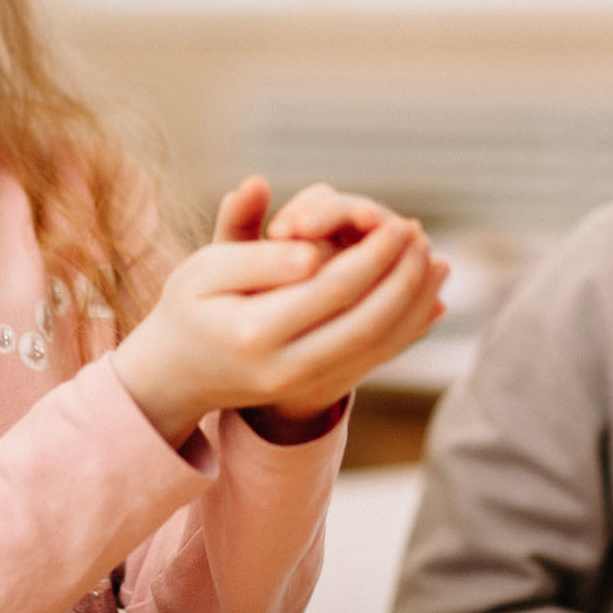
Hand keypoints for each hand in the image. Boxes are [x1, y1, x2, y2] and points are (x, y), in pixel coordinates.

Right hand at [109, 177, 448, 444]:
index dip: (371, 256)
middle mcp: (284, 367)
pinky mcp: (317, 389)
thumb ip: (255, 254)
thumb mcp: (203, 269)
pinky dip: (406, 328)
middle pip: (364, 323)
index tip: (396, 223)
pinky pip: (374, 360)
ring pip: (376, 346)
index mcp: (253, 332)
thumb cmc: (189, 307)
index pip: (330, 290)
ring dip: (413, 303)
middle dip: (401, 278)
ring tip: (435, 260)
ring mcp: (303, 384)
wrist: (177, 373)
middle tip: (421, 237)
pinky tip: (427, 297)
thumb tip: (310, 250)